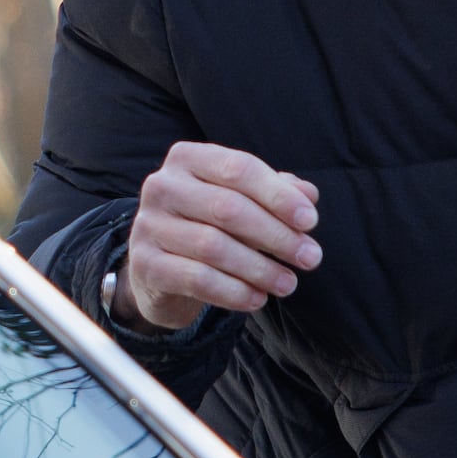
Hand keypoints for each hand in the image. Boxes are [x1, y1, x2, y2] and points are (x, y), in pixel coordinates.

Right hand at [117, 141, 320, 331]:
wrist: (160, 268)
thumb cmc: (209, 225)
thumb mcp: (242, 202)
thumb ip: (275, 193)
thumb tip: (308, 195)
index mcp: (187, 158)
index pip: (239, 169)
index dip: (279, 196)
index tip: (311, 222)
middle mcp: (162, 186)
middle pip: (229, 208)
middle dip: (277, 235)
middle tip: (310, 257)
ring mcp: (148, 225)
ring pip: (214, 247)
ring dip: (260, 268)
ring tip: (288, 283)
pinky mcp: (145, 264)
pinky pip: (197, 279)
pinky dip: (233, 292)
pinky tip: (257, 299)